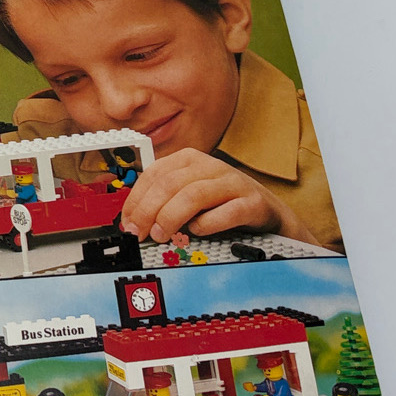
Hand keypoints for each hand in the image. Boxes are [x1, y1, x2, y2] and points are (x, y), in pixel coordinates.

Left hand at [120, 149, 316, 244]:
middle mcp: (210, 165)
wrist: (267, 212)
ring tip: (162, 235)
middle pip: (169, 185)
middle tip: (140, 234)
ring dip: (171, 218)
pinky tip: (198, 232)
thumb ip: (162, 202)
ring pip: (193, 195)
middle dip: (148, 211)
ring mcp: (233, 182)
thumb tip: (133, 223)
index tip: (127, 224)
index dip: (136, 201)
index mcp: (189, 159)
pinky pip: (226, 213)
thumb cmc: (222, 204)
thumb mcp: (188, 196)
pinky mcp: (253, 202)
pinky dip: (207, 225)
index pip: (153, 175)